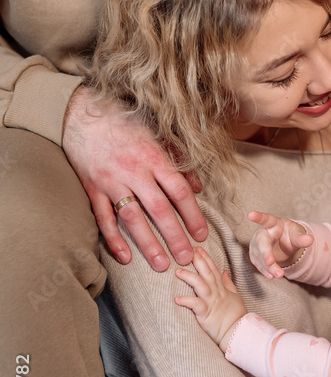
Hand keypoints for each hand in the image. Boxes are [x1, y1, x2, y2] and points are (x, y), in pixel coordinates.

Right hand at [62, 86, 206, 270]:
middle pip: (159, 209)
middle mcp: (133, 171)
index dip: (193, 214)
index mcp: (153, 157)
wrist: (82, 112)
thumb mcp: (158, 132)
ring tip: (161, 264)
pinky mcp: (92, 188)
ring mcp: (111, 182)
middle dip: (175, 236)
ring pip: (132, 218)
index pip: (178, 191)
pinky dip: (113, 239)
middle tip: (187, 258)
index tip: (202, 233)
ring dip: (147, 243)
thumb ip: (179, 159)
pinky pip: (103, 218)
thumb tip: (197, 186)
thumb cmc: (125, 120)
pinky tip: (124, 257)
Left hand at [175, 246, 246, 348]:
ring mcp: (211, 302)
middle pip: (206, 273)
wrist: (238, 332)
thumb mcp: (234, 296)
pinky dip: (187, 301)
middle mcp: (216, 293)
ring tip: (178, 271)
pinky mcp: (206, 314)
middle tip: (189, 251)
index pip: (213, 269)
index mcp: (221, 288)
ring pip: (200, 285)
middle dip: (198, 261)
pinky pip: (196, 305)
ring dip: (189, 277)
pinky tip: (177, 298)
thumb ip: (228, 283)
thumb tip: (224, 271)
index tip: (197, 248)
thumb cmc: (236, 316)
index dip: (205, 258)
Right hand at [247, 210, 312, 278]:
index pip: (265, 219)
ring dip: (269, 267)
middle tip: (270, 262)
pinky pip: (260, 265)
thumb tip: (310, 239)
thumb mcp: (296, 234)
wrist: (283, 244)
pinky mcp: (256, 256)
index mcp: (272, 224)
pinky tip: (272, 276)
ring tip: (279, 274)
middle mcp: (262, 234)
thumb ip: (301, 238)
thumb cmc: (289, 234)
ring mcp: (256, 245)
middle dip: (265, 253)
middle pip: (261, 242)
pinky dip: (266, 271)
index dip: (258, 217)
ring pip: (260, 257)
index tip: (250, 214)